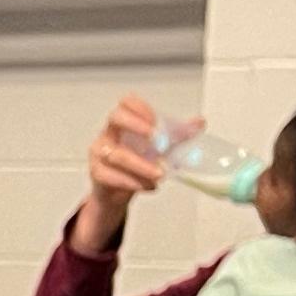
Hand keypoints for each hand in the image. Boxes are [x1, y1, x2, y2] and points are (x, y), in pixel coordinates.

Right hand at [75, 94, 165, 254]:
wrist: (117, 192)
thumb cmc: (136, 164)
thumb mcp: (159, 148)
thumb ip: (177, 135)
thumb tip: (199, 123)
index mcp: (124, 123)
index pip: (127, 104)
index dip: (141, 108)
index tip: (157, 120)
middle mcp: (109, 134)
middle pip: (116, 119)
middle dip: (136, 126)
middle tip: (156, 139)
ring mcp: (100, 153)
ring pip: (117, 155)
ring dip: (141, 166)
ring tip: (160, 174)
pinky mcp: (97, 174)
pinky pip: (110, 176)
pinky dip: (131, 182)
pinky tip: (148, 186)